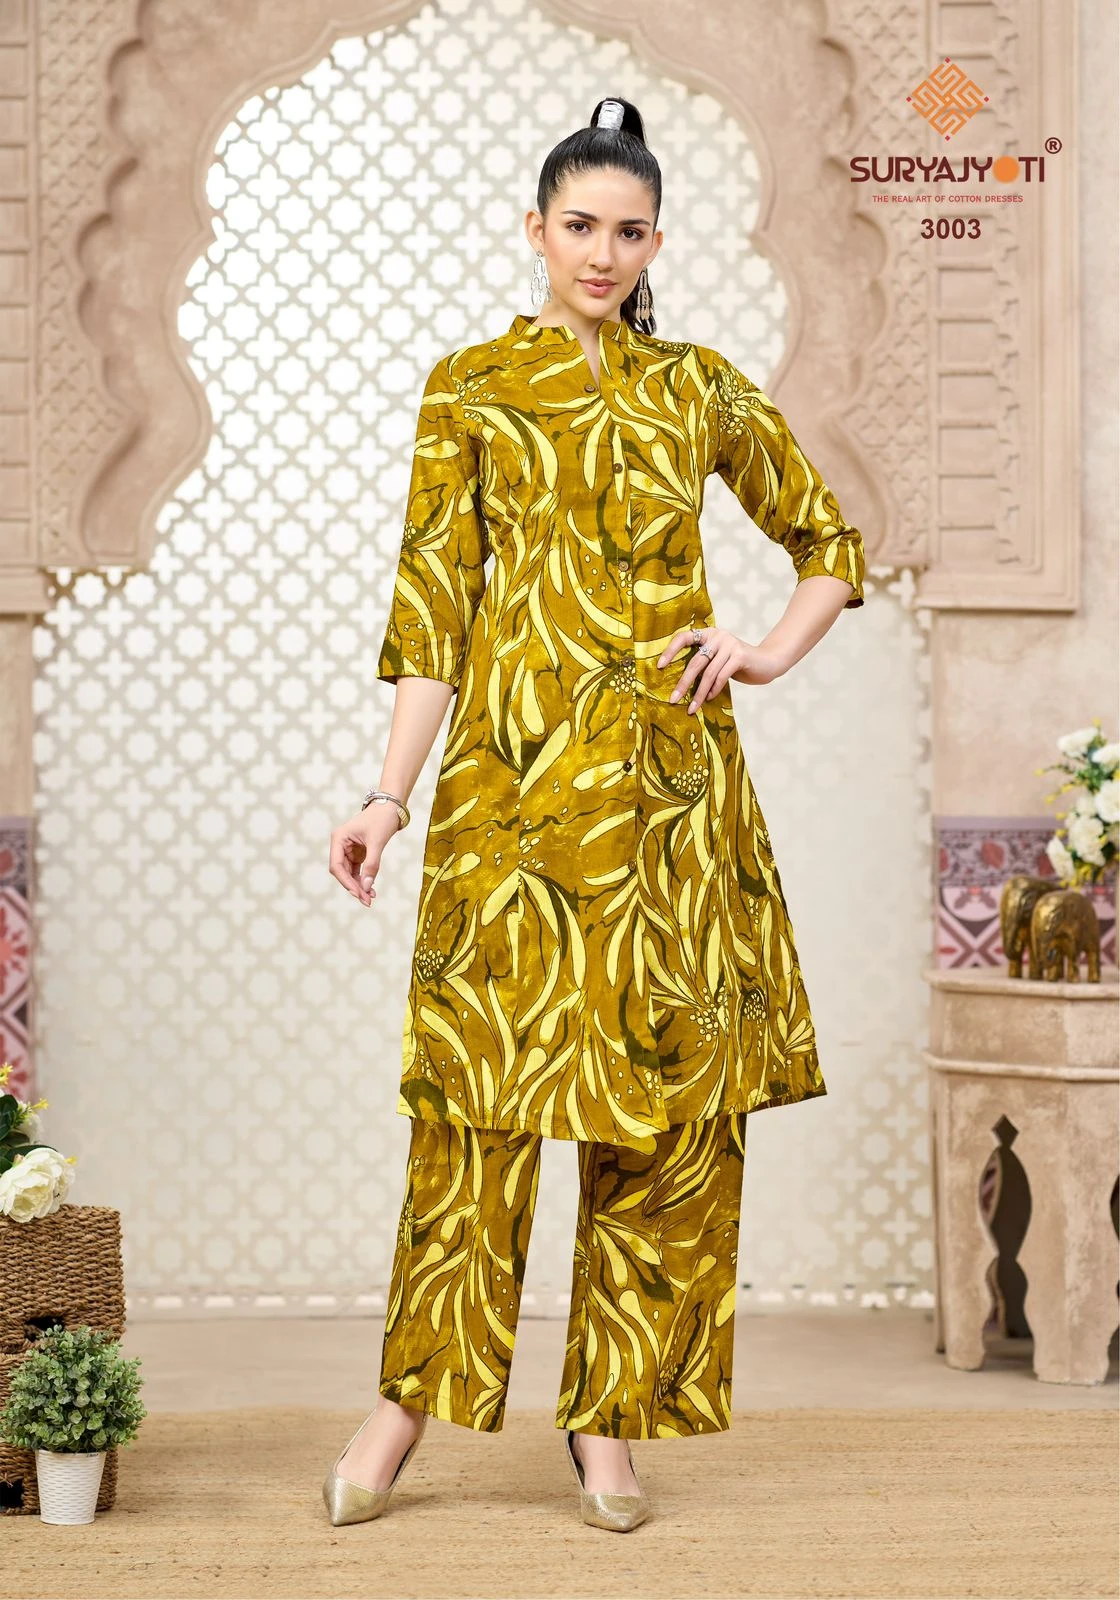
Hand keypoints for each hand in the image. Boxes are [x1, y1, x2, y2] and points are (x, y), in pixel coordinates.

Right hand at [329, 805, 402, 906]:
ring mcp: (348, 849)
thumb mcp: (377, 842)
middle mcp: (340, 844)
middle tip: (367, 901)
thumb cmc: (382, 819)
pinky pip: (357, 870)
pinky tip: (370, 890)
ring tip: (370, 898)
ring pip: (349, 873)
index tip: (358, 893)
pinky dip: (363, 880)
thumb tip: (367, 887)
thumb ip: (371, 865)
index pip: (337, 866)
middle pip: (342, 872)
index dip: (346, 882)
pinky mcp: (357, 852)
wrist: (392, 807)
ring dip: (359, 886)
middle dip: (354, 887)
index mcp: (339, 838)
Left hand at [656, 627, 787, 711]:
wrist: (767, 662)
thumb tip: (679, 682)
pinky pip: (721, 676)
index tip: (659, 667)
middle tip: (673, 699)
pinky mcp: (740, 655)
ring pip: (708, 673)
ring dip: (699, 693)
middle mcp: (717, 636)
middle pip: (695, 662)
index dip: (670, 651)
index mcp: (708, 634)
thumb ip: (703, 662)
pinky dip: (713, 689)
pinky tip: (708, 699)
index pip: (683, 638)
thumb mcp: (718, 659)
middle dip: (683, 683)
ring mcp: (729, 644)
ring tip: (692, 708)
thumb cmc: (738, 664)